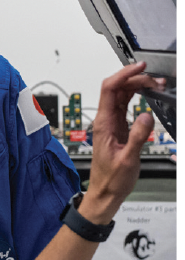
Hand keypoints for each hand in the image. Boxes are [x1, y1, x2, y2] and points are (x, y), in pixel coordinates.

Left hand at [80, 62, 164, 223]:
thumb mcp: (128, 159)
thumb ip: (138, 137)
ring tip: (155, 84)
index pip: (109, 89)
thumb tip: (146, 116)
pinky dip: (136, 98)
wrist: (104, 192)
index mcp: (103, 124)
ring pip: (121, 96)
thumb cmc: (111, 179)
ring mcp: (110, 123)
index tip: (139, 67)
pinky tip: (147, 95)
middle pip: (116, 89)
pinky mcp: (116, 128)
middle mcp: (104, 120)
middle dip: (134, 79)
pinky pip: (124, 106)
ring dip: (136, 87)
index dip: (123, 75)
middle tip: (155, 79)